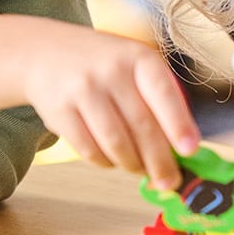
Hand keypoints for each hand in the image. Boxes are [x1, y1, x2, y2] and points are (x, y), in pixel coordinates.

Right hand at [0, 16, 199, 190]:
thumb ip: (156, 97)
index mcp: (137, 57)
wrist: (43, 53)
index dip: (178, 124)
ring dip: (132, 164)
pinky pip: (89, 150)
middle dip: (159, 160)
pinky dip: (105, 162)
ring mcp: (82, 90)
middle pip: (141, 125)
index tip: (190, 150)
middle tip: (169, 181)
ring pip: (115, 143)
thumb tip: (179, 147)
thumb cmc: (101, 63)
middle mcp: (110, 71)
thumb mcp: (132, 63)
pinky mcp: (59, 111)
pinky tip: (112, 160)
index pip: (163, 93)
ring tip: (140, 169)